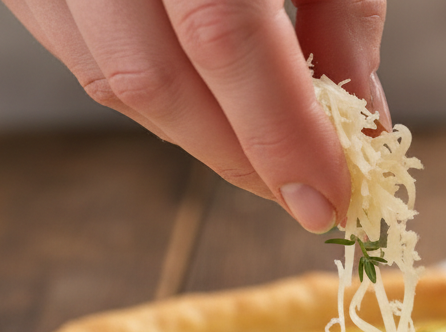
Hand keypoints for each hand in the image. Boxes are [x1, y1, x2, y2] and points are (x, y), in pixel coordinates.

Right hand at [1, 0, 387, 231]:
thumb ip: (341, 15)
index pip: (223, 37)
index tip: (327, 199)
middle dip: (241, 157)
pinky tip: (209, 105)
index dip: (278, 134)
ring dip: (200, 137)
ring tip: (266, 154)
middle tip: (302, 192)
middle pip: (154, 76)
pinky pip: (83, 55)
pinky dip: (155, 97)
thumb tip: (362, 124)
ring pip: (112, 79)